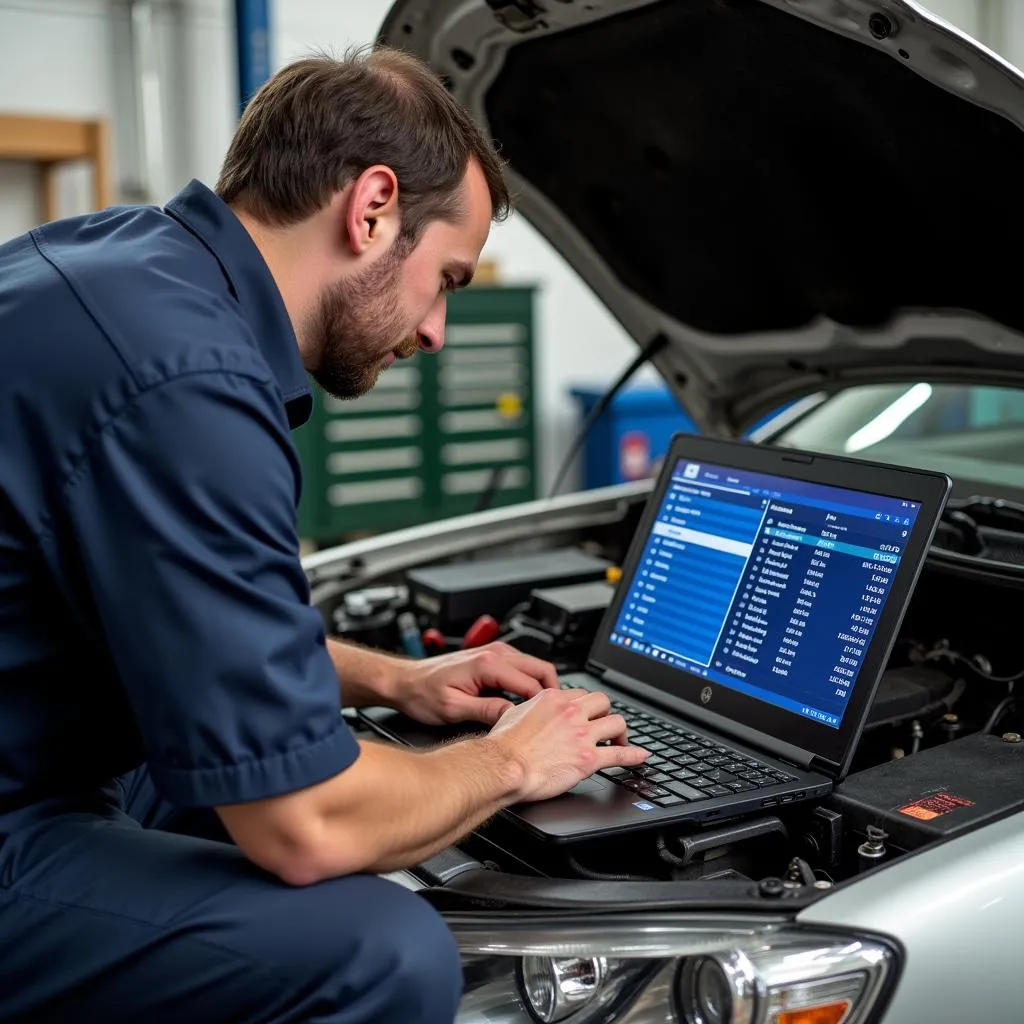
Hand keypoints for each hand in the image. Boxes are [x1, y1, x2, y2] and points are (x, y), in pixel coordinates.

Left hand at [390, 642, 559, 726]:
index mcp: (487, 664)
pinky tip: (523, 703)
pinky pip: (521, 667)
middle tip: (551, 718)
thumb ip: (487, 711)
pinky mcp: (491, 657)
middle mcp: (494, 653)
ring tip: (539, 713)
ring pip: (534, 667)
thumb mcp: (453, 709)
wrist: (404, 681)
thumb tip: (514, 717)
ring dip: (540, 687)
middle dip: (551, 693)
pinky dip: (529, 683)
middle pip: (541, 669)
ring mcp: (495, 652)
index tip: (547, 725)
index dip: (542, 707)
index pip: (531, 685)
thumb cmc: (422, 693)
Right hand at [487, 688, 648, 802]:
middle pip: (603, 702)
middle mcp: (571, 713)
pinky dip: (633, 755)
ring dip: (620, 732)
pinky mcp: (588, 759)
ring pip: (617, 723)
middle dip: (605, 713)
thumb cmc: (503, 745)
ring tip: (618, 741)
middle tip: (602, 725)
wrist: (504, 766)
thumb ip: (530, 709)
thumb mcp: (514, 714)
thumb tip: (532, 712)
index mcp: (554, 700)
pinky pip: (619, 754)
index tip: (586, 715)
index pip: (581, 695)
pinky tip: (641, 756)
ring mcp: (582, 735)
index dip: (585, 706)